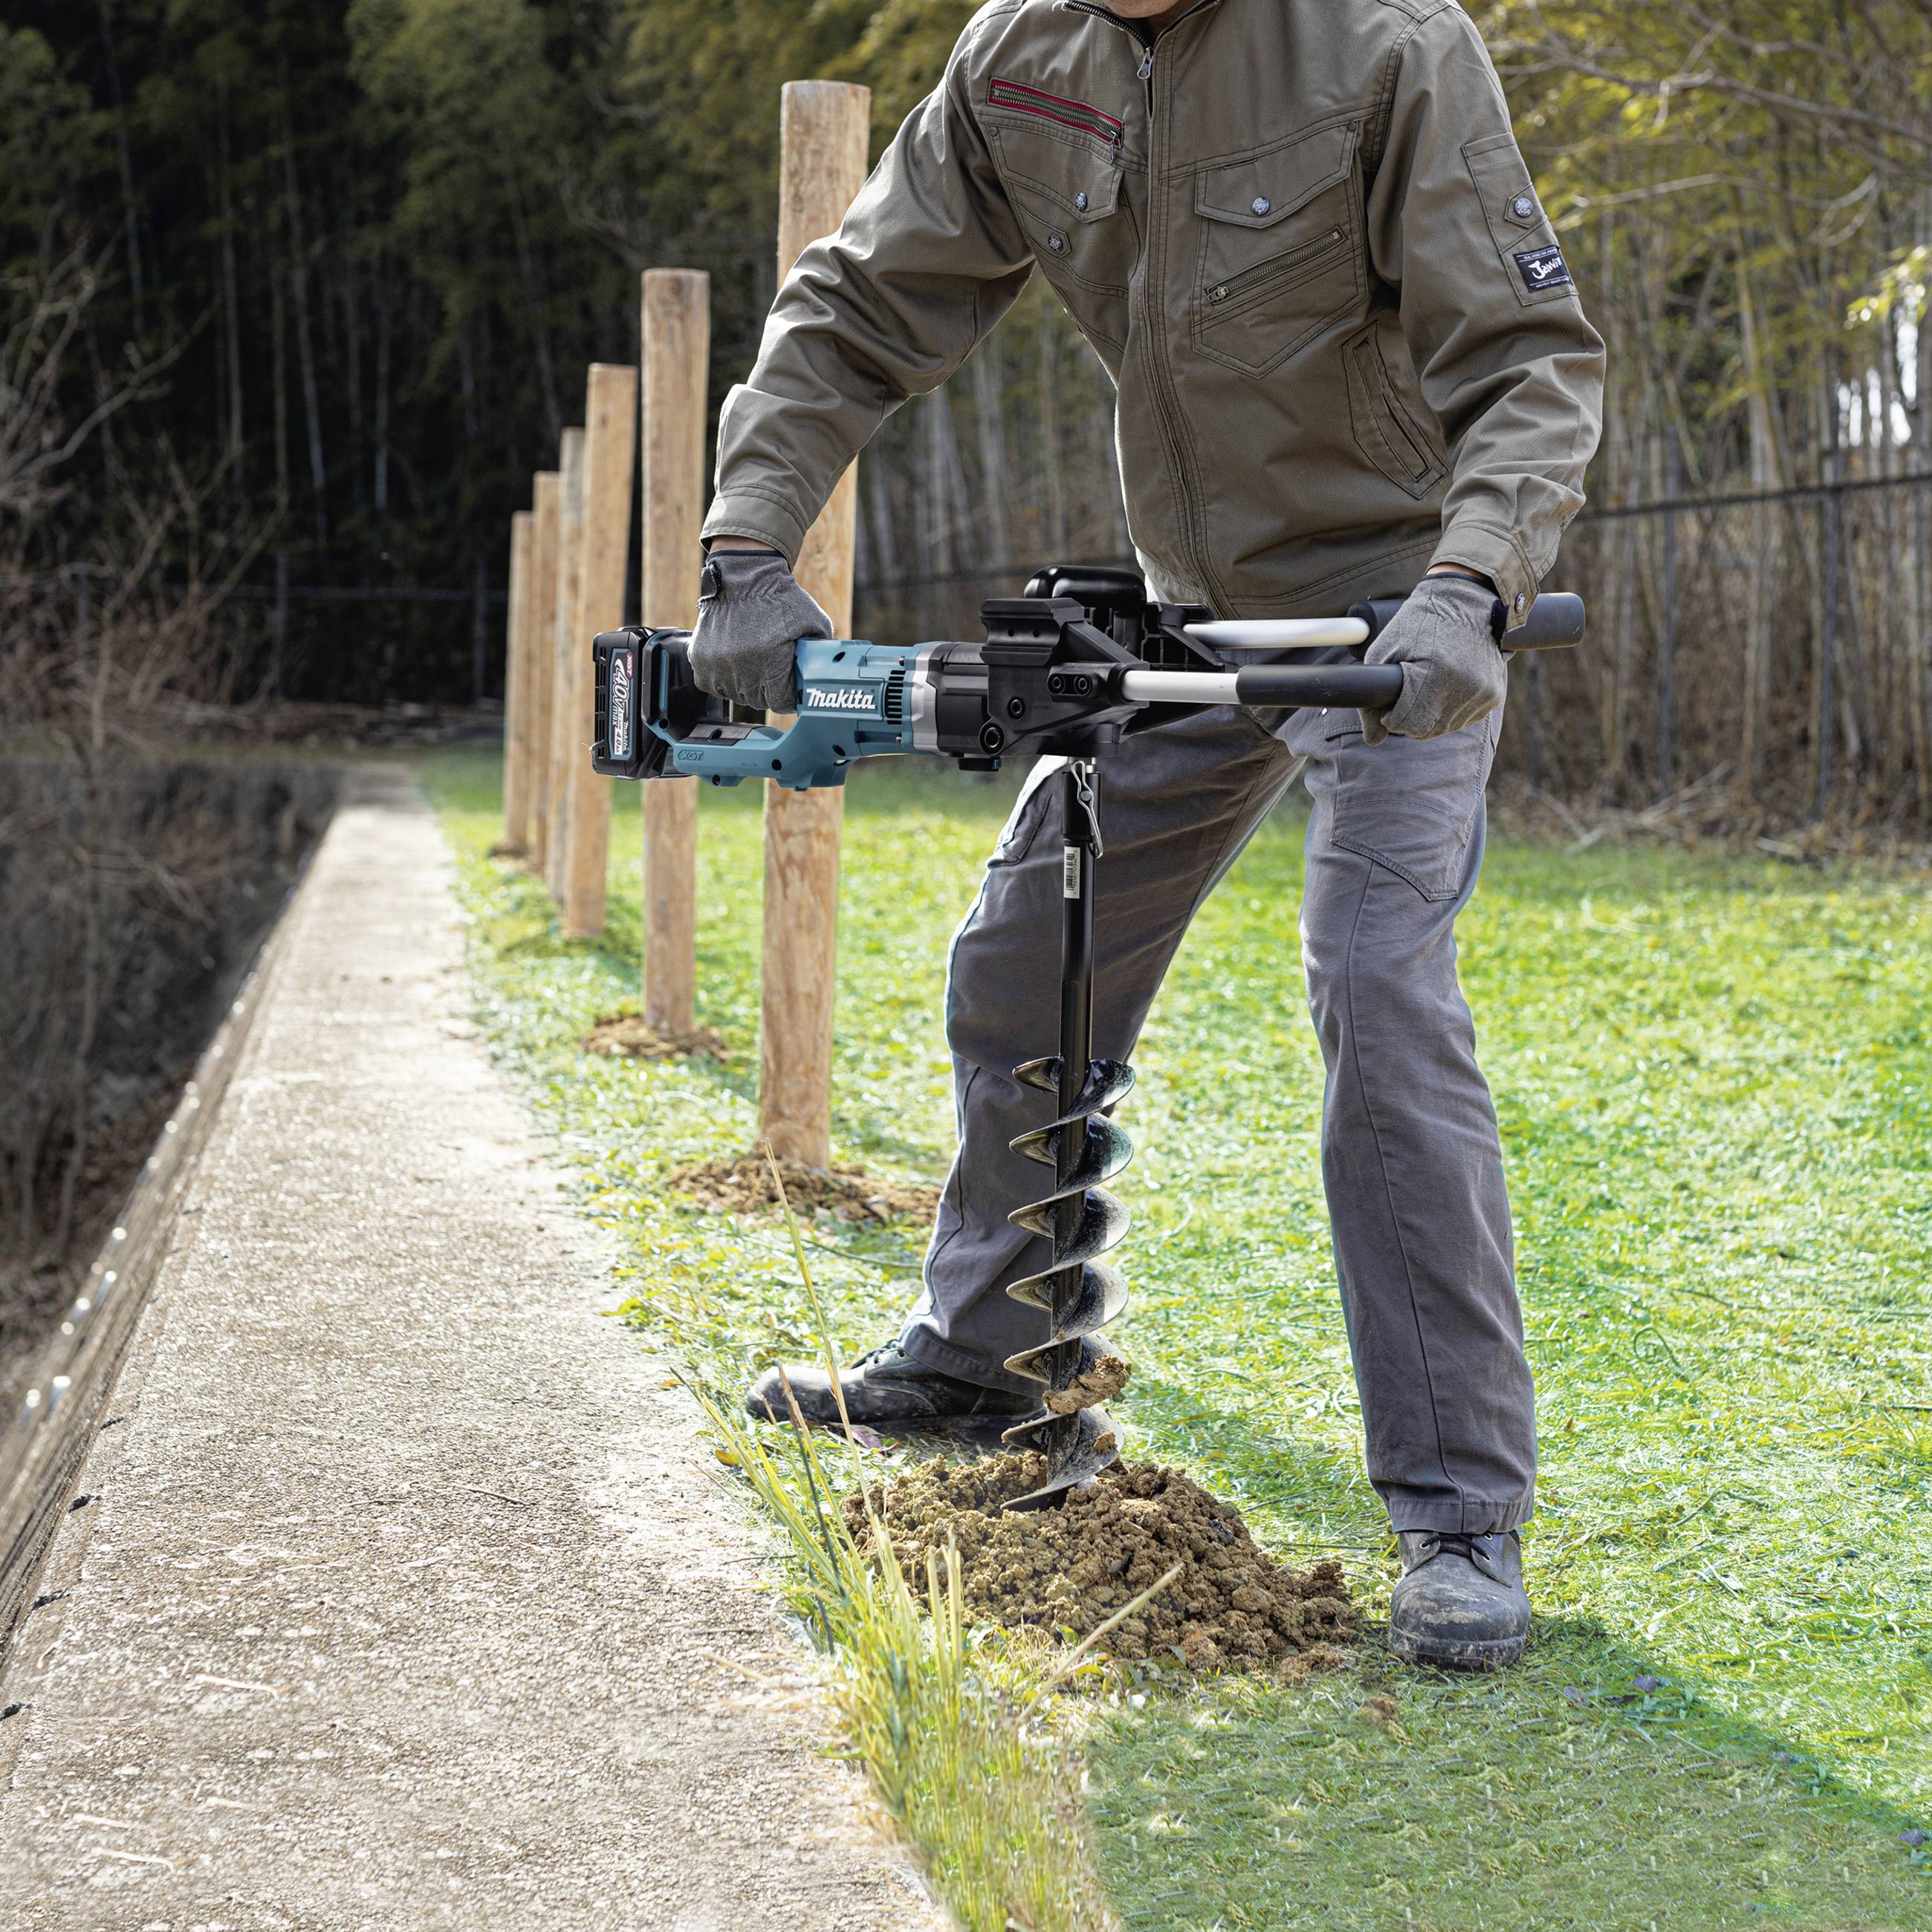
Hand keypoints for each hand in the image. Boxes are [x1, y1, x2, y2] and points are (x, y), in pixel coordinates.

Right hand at [687, 546, 833, 712]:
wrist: (744, 573)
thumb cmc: (780, 597)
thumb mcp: (814, 621)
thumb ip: (822, 650)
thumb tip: (828, 673)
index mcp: (770, 665)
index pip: (780, 702)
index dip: (788, 695)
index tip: (790, 685)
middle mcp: (741, 670)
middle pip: (757, 700)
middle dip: (768, 689)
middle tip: (772, 670)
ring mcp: (717, 665)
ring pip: (734, 694)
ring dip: (744, 684)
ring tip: (753, 662)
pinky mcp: (699, 658)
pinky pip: (710, 683)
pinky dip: (721, 677)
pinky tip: (733, 662)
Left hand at [1359, 572, 1506, 745]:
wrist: (1465, 601)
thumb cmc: (1418, 624)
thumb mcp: (1383, 653)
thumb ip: (1371, 702)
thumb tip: (1374, 741)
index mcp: (1433, 673)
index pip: (1405, 723)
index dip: (1391, 716)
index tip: (1391, 704)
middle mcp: (1462, 685)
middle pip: (1425, 731)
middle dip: (1410, 719)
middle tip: (1408, 697)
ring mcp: (1482, 691)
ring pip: (1445, 728)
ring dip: (1431, 716)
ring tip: (1429, 687)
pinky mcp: (1494, 695)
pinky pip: (1465, 720)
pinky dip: (1451, 711)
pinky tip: (1447, 688)